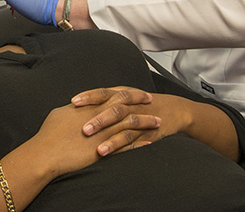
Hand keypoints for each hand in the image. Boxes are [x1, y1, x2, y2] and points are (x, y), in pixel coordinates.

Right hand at [29, 102, 160, 177]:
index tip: (138, 92)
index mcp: (89, 106)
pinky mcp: (105, 149)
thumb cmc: (49, 134)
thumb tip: (77, 106)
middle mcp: (99, 116)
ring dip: (146, 123)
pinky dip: (139, 143)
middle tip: (151, 100)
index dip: (127, 92)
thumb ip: (74, 110)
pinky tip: (149, 143)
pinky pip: (127, 145)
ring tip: (158, 122)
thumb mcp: (61, 114)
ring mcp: (104, 133)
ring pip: (131, 124)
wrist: (47, 153)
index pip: (113, 94)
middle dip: (140, 102)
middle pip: (125, 105)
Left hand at [71, 87, 195, 155]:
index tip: (73, 102)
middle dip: (96, 117)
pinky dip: (116, 145)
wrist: (172, 110)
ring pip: (121, 123)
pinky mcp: (145, 132)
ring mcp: (138, 118)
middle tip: (81, 126)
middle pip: (111, 107)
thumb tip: (78, 107)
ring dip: (105, 133)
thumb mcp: (123, 98)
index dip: (88, 96)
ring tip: (91, 141)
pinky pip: (129, 139)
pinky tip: (104, 151)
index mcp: (121, 94)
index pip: (102, 93)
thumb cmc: (141, 104)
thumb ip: (103, 102)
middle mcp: (129, 104)